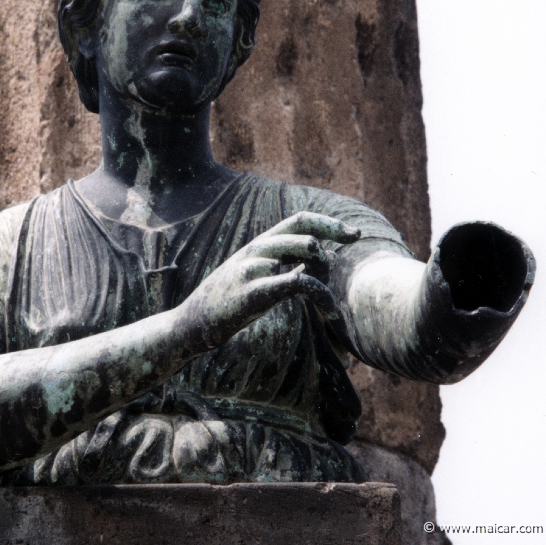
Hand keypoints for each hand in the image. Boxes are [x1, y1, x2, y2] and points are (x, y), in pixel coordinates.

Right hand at [175, 211, 359, 348]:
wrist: (189, 325)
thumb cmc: (226, 305)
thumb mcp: (256, 279)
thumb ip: (285, 266)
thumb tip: (320, 258)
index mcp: (258, 246)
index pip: (298, 220)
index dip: (328, 223)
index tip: (353, 234)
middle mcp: (256, 250)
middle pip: (305, 228)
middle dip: (335, 232)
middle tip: (355, 244)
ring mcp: (253, 269)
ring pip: (306, 249)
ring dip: (327, 269)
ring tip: (328, 298)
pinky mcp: (253, 293)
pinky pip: (298, 282)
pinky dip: (322, 294)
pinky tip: (329, 312)